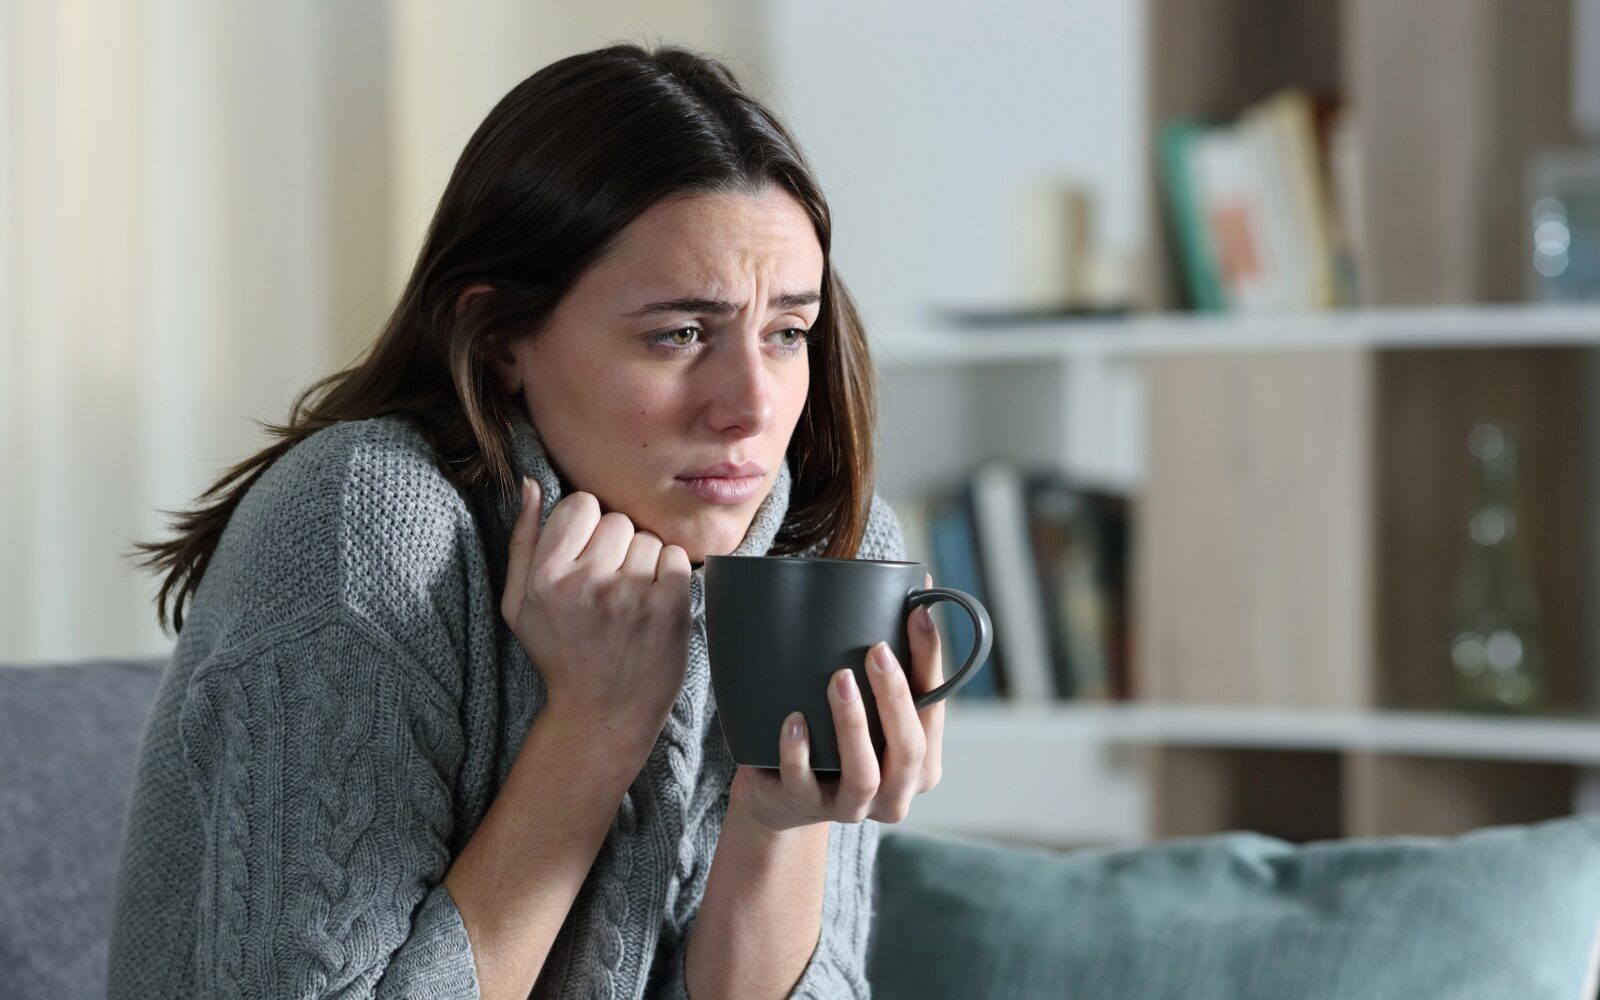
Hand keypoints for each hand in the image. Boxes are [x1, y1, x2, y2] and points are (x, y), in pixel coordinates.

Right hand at [502, 477, 693, 740]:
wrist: (602, 714)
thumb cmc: (561, 654)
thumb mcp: (518, 604)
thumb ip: (522, 541)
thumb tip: (530, 485)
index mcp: (545, 577)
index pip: (580, 505)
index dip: (588, 527)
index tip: (589, 555)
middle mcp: (585, 583)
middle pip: (618, 520)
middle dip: (618, 546)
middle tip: (610, 585)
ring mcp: (629, 595)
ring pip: (649, 538)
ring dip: (645, 562)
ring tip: (631, 599)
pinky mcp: (667, 608)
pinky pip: (676, 559)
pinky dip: (671, 576)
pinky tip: (655, 604)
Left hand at [728, 573, 946, 833]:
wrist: (782, 794)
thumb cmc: (835, 739)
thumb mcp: (869, 707)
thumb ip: (889, 665)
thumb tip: (915, 588)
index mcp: (922, 762)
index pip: (935, 709)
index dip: (930, 661)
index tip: (918, 613)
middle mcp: (896, 792)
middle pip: (910, 750)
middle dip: (894, 698)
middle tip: (876, 650)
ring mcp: (852, 806)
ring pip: (864, 776)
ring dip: (853, 725)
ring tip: (839, 679)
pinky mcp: (805, 806)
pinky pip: (804, 783)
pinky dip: (799, 752)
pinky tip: (793, 720)